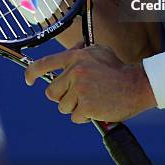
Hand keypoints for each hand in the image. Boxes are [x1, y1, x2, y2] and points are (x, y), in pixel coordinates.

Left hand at [25, 44, 155, 123]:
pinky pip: (75, 117)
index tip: (28, 80)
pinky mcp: (86, 106)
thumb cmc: (117, 69)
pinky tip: (97, 107)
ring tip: (92, 99)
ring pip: (63, 106)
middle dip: (62, 96)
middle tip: (78, 95)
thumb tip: (72, 48)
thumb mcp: (99, 51)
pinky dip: (84, 116)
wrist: (136, 84)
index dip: (32, 73)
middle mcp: (74, 72)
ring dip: (75, 107)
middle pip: (52, 92)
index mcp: (75, 57)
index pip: (45, 64)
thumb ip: (82, 51)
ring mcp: (80, 90)